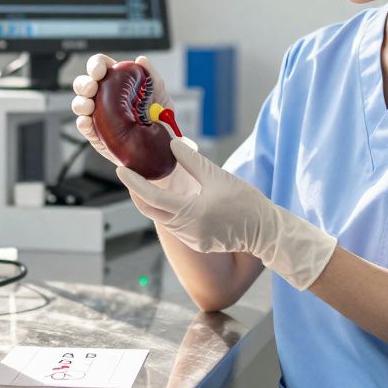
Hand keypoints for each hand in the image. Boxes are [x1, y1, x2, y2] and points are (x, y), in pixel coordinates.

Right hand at [70, 53, 173, 167]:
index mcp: (117, 81)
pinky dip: (83, 122)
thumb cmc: (160, 118)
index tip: (99, 70)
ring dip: (81, 103)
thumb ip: (152, 77)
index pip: (100, 67)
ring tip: (89, 106)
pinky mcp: (97, 133)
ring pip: (80, 103)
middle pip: (84, 84)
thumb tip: (141, 60)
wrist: (162, 146)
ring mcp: (98, 114)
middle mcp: (104, 96)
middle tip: (92, 88)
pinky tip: (88, 121)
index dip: (96, 65)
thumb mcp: (160, 95)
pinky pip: (84, 126)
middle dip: (84, 84)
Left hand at [115, 139, 338, 289]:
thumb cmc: (246, 202)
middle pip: (150, 211)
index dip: (133, 183)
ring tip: (150, 181)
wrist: (266, 231)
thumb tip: (172, 144)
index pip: (151, 198)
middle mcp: (186, 231)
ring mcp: (191, 240)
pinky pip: (176, 226)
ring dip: (154, 202)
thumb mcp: (218, 177)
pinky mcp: (198, 243)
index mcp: (190, 214)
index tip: (121, 170)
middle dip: (138, 193)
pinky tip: (174, 198)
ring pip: (163, 218)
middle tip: (130, 175)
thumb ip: (192, 161)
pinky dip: (169, 211)